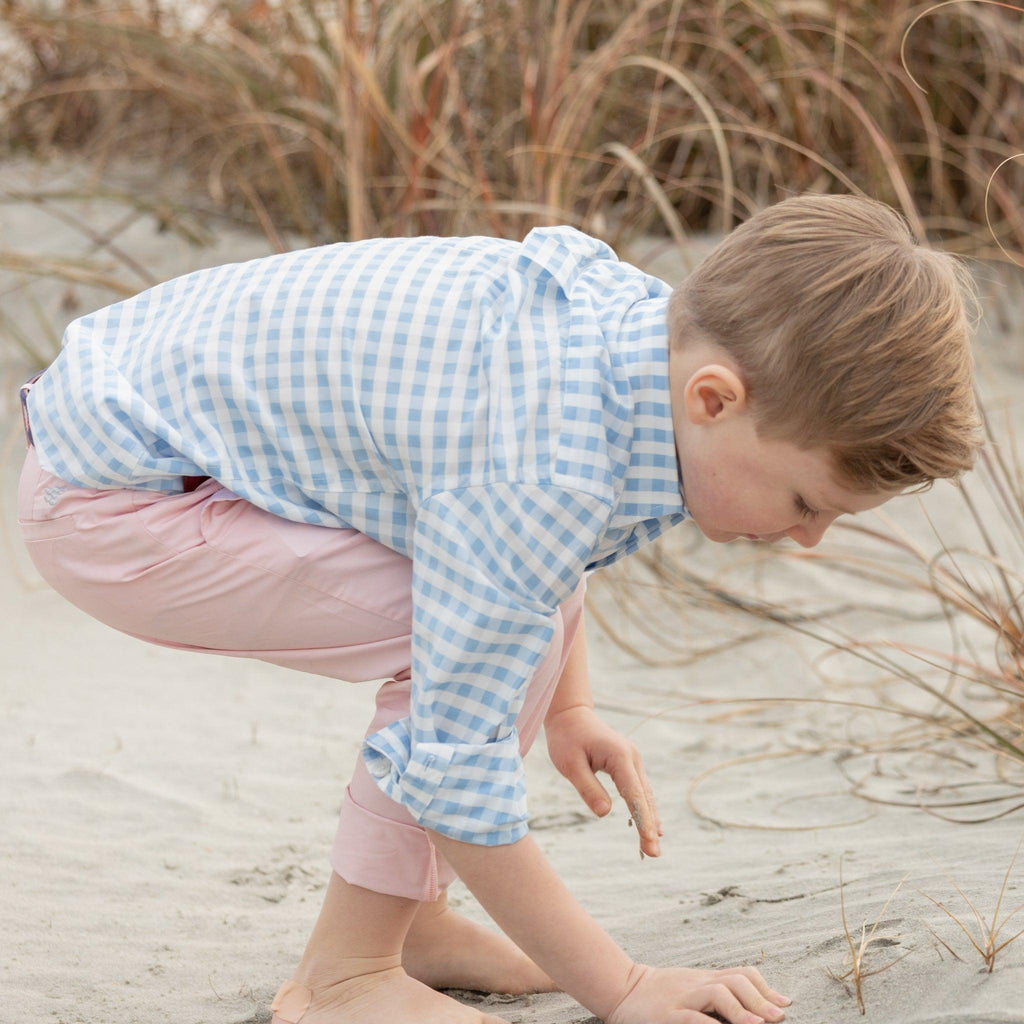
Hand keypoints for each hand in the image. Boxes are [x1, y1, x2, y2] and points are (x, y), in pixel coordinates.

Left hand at [544, 705, 662, 856]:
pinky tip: (652, 826)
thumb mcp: (570, 764)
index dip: (643, 820)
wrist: (571, 715)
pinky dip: (646, 808)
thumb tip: (605, 813)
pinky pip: (641, 789)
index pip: (634, 794)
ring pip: (646, 794)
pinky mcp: (629, 763)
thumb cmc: (567, 739)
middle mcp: (632, 757)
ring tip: (653, 847)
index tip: (649, 842)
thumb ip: (588, 787)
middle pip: (645, 797)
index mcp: (619, 756)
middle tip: (654, 854)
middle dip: (650, 826)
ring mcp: (633, 759)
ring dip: (650, 819)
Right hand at [607, 963, 791, 1023]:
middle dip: (760, 1000)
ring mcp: (682, 998)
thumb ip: (719, 992)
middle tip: (779, 1018)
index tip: (785, 1005)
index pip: (742, 973)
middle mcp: (697, 984)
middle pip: (735, 981)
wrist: (622, 989)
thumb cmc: (661, 994)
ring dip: (741, 1010)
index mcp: (705, 978)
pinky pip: (692, 1018)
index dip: (766, 988)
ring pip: (717, 993)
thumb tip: (757, 1005)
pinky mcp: (667, 1015)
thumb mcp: (691, 987)